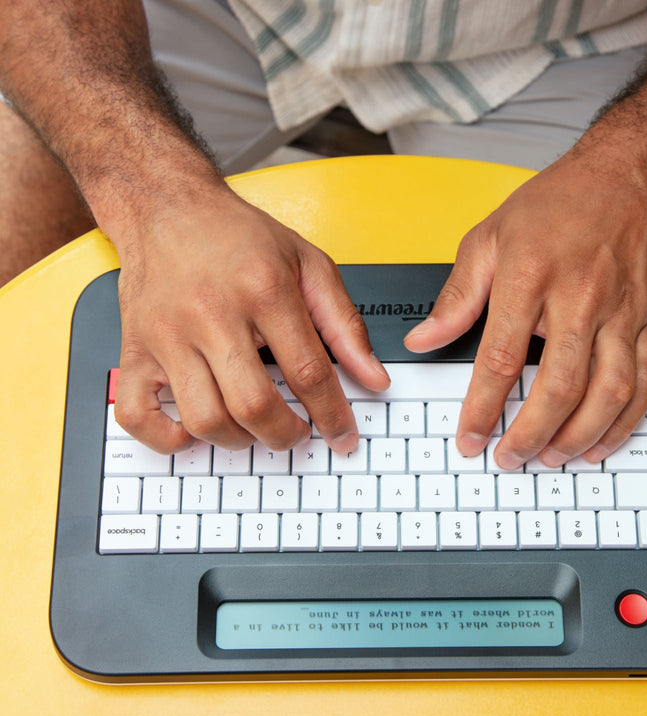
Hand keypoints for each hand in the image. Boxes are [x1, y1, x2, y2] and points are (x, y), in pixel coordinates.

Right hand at [113, 182, 389, 453]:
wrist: (165, 205)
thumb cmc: (238, 237)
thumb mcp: (309, 265)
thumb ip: (345, 325)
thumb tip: (374, 377)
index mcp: (264, 290)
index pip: (308, 372)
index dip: (332, 415)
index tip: (342, 436)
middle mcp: (212, 313)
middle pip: (254, 405)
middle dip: (285, 435)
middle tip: (295, 433)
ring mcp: (167, 335)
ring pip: (204, 418)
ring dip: (238, 441)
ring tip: (253, 429)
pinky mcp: (135, 349)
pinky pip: (138, 415)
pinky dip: (167, 439)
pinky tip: (193, 431)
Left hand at [405, 148, 646, 468]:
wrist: (627, 176)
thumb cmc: (555, 206)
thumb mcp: (488, 239)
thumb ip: (456, 297)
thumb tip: (423, 340)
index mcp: (529, 278)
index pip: (499, 360)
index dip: (482, 409)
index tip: (470, 438)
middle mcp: (580, 297)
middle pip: (559, 386)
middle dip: (531, 435)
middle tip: (510, 459)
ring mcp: (623, 311)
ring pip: (609, 392)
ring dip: (579, 436)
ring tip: (552, 458)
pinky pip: (646, 381)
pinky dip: (624, 420)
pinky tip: (600, 441)